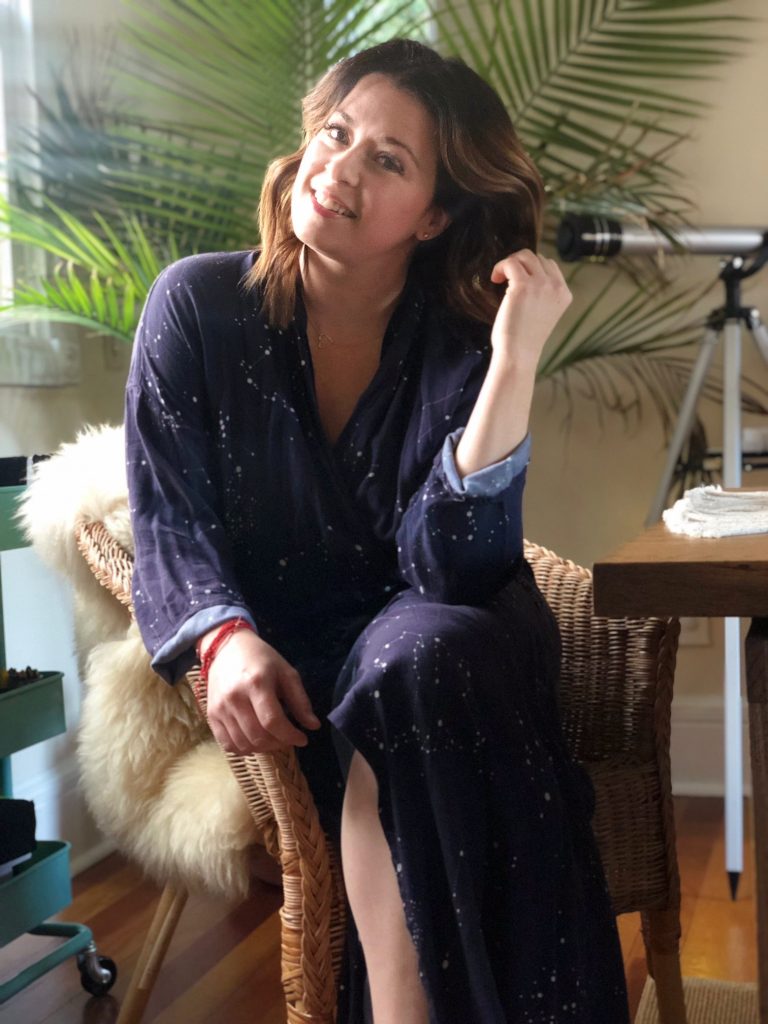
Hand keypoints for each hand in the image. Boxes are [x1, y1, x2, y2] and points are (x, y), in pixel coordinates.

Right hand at [203, 628, 320, 754]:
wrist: (227, 647)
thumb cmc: (261, 658)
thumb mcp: (286, 672)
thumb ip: (300, 700)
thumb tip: (313, 726)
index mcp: (257, 683)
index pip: (273, 721)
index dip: (290, 736)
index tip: (303, 739)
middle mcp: (235, 698)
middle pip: (258, 736)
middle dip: (279, 744)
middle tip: (288, 739)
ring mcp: (220, 708)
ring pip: (243, 744)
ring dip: (263, 749)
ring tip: (273, 739)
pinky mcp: (211, 715)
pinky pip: (227, 744)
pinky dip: (243, 749)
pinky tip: (254, 741)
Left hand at [489, 250, 571, 366]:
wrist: (519, 354)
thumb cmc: (524, 339)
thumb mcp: (543, 313)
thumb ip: (541, 294)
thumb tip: (522, 273)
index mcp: (564, 294)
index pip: (550, 266)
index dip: (531, 269)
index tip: (517, 282)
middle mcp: (556, 287)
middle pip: (538, 257)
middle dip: (520, 264)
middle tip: (506, 279)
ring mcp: (541, 285)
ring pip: (525, 255)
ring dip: (510, 263)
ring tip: (500, 278)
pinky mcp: (523, 286)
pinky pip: (510, 263)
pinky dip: (500, 267)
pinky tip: (494, 279)